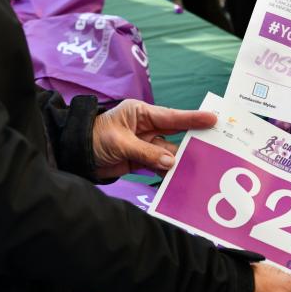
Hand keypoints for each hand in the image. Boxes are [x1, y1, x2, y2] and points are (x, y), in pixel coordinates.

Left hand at [92, 99, 216, 178]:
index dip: (193, 118)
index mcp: (141, 114)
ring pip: (169, 153)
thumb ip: (146, 152)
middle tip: (216, 143)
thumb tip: (170, 162)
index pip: (172, 116)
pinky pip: (160, 165)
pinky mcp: (141, 160)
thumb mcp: (119, 142)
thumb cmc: (92, 139)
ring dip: (181, 160)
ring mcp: (146, 144)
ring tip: (201, 166)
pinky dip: (169, 172)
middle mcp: (147, 127)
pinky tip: (181, 177)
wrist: (74, 156)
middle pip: (176, 134)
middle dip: (194, 138)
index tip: (213, 119)